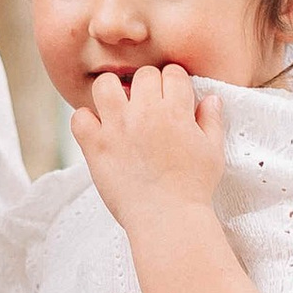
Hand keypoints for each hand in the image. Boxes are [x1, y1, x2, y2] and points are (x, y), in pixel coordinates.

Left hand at [69, 63, 226, 232]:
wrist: (168, 219)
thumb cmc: (194, 188)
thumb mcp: (213, 152)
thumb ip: (211, 121)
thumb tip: (211, 98)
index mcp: (176, 110)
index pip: (172, 72)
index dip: (173, 83)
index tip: (171, 98)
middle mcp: (145, 112)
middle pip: (142, 75)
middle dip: (147, 86)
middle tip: (147, 108)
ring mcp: (117, 127)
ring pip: (105, 84)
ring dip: (112, 92)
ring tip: (118, 110)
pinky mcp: (95, 146)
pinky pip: (79, 117)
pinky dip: (86, 121)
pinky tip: (98, 133)